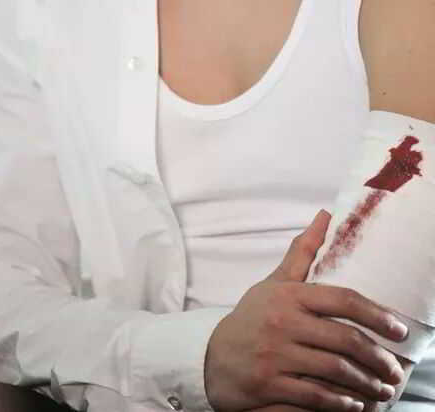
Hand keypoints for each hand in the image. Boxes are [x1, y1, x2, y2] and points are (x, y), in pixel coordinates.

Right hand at [203, 210, 407, 411]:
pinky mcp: (269, 384)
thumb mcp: (275, 282)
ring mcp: (275, 355)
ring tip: (382, 390)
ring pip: (334, 370)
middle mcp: (283, 322)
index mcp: (289, 295)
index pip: (342, 299)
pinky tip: (354, 405)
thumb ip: (303, 252)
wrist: (211, 356)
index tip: (398, 328)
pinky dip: (340, 404)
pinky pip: (314, 396)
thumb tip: (326, 216)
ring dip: (365, 384)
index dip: (376, 314)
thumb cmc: (252, 317)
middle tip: (395, 369)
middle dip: (378, 357)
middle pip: (344, 338)